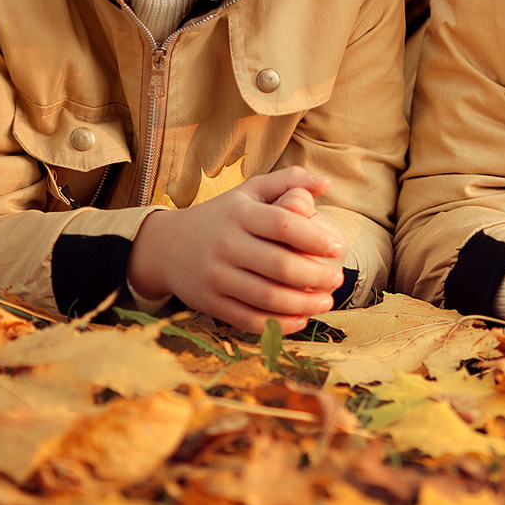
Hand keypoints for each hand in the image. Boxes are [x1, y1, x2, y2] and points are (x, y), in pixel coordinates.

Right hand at [127, 165, 346, 331]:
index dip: (315, 238)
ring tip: (326, 301)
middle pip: (279, 265)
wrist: (166, 247)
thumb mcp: (250, 191)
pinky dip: (279, 324)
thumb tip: (327, 183)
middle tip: (338, 279)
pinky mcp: (210, 303)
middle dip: (316, 276)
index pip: (283, 224)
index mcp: (240, 213)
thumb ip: (290, 181)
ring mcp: (216, 276)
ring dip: (303, 303)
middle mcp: (226, 244)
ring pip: (266, 296)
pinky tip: (301, 319)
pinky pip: (249, 318)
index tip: (338, 248)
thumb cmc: (223, 215)